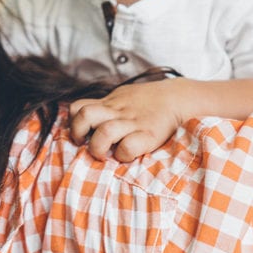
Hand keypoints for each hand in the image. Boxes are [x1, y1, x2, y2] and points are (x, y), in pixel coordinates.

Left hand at [69, 80, 183, 161]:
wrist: (180, 98)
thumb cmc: (149, 101)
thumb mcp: (123, 97)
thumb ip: (107, 106)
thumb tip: (88, 119)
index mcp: (110, 103)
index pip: (78, 107)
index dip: (73, 122)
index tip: (80, 133)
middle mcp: (118, 111)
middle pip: (84, 116)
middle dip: (78, 133)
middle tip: (85, 143)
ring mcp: (133, 123)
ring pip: (104, 132)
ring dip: (98, 147)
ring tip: (103, 154)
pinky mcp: (149, 136)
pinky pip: (127, 147)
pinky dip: (122, 154)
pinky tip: (125, 155)